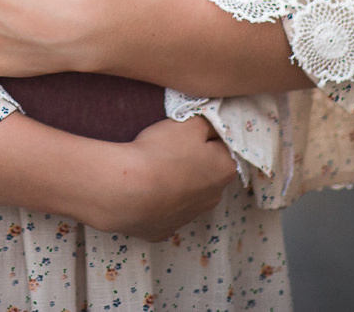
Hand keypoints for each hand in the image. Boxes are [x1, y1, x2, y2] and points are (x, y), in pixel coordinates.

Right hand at [89, 116, 236, 240]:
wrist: (129, 190)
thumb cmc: (162, 152)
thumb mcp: (189, 124)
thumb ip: (207, 123)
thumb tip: (213, 128)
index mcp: (224, 170)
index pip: (220, 146)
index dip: (201, 136)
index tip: (183, 134)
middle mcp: (212, 198)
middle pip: (204, 171)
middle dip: (191, 160)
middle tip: (167, 148)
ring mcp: (187, 217)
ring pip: (185, 192)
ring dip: (175, 181)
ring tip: (152, 168)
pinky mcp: (163, 229)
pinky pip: (163, 209)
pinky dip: (156, 200)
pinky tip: (143, 190)